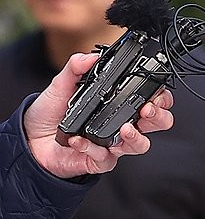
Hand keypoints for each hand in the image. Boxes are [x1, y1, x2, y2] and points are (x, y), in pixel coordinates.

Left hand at [24, 52, 174, 177]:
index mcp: (120, 102)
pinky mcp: (97, 161)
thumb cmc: (50, 113)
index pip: (154, 98)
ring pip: (141, 145)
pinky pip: (106, 159)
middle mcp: (122, 123)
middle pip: (159, 122)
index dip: (161, 96)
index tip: (155, 92)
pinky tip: (78, 139)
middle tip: (147, 109)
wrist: (28, 139)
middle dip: (159, 116)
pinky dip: (93, 148)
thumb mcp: (61, 85)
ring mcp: (112, 144)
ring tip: (126, 128)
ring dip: (137, 136)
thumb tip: (90, 57)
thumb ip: (76, 67)